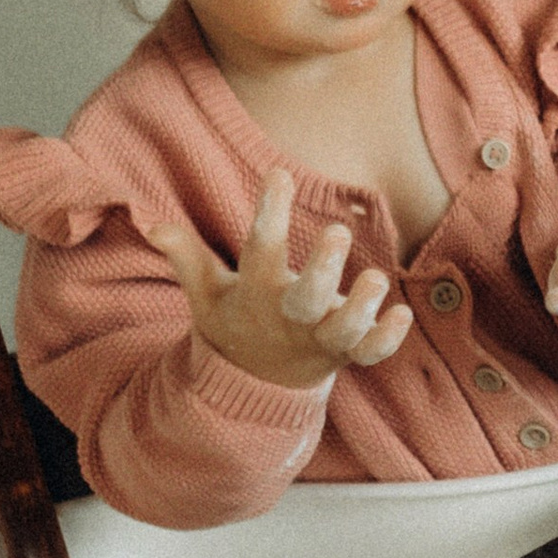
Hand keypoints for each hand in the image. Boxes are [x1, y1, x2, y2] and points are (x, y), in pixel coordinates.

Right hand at [145, 166, 413, 392]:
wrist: (256, 384)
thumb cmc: (235, 321)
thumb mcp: (205, 291)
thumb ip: (185, 255)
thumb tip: (154, 224)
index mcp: (255, 294)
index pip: (259, 251)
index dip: (268, 212)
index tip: (279, 173)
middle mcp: (291, 318)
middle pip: (306, 298)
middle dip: (322, 269)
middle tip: (337, 232)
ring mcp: (322, 339)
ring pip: (344, 331)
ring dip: (360, 308)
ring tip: (376, 279)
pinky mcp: (348, 354)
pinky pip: (370, 354)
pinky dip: (386, 340)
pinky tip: (403, 313)